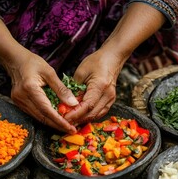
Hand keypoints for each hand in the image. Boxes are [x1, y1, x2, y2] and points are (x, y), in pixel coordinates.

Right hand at [4, 49, 77, 133]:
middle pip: (42, 117)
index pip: (46, 110)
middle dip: (57, 125)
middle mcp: (22, 98)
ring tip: (66, 126)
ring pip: (38, 118)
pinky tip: (55, 119)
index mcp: (30, 88)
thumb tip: (73, 104)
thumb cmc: (33, 63)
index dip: (59, 121)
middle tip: (72, 130)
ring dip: (52, 123)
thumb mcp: (50, 72)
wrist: (14, 60)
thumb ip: (61, 89)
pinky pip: (34, 114)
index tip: (70, 127)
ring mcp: (18, 102)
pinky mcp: (19, 103)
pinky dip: (46, 117)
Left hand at [64, 3, 165, 124]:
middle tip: (65, 121)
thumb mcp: (81, 72)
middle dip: (78, 119)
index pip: (87, 106)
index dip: (75, 114)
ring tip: (72, 121)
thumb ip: (75, 89)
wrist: (112, 57)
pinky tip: (81, 116)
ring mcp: (111, 98)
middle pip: (92, 113)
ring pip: (97, 115)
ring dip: (84, 119)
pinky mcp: (111, 100)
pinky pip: (100, 112)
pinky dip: (90, 116)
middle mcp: (108, 95)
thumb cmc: (96, 61)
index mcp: (100, 86)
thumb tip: (67, 104)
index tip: (65, 117)